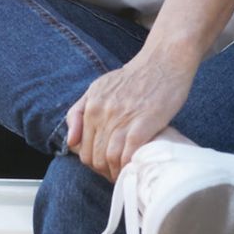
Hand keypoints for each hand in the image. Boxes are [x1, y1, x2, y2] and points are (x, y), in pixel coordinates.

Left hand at [65, 50, 198, 181]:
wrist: (163, 61)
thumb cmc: (134, 76)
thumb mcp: (99, 87)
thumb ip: (80, 111)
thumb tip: (70, 142)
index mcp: (92, 105)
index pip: (83, 149)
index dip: (93, 163)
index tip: (105, 166)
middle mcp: (103, 112)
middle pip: (95, 157)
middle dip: (104, 171)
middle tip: (116, 173)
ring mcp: (123, 118)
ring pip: (109, 159)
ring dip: (116, 173)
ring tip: (125, 173)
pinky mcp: (143, 123)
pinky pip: (128, 155)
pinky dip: (129, 166)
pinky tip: (135, 167)